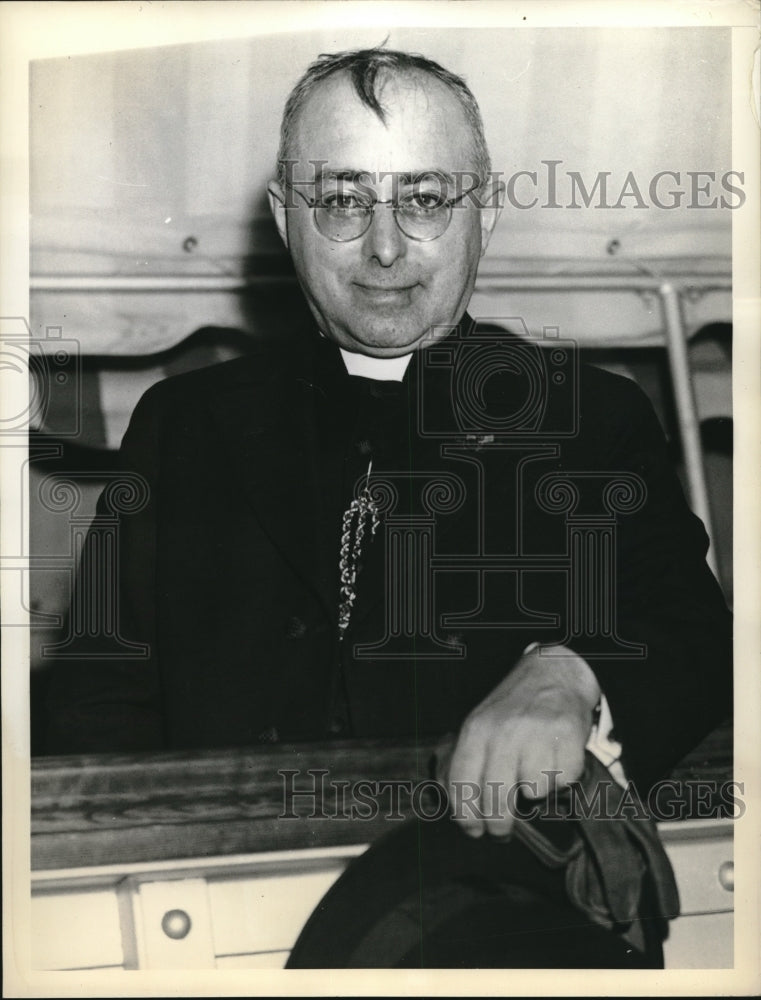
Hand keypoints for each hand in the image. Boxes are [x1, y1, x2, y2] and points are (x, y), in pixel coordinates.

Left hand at [440, 644, 600, 838]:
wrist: (554, 674)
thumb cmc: (513, 710)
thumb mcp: (479, 725)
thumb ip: (465, 760)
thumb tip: (454, 802)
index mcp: (476, 730)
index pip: (461, 784)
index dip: (465, 816)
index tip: (473, 830)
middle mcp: (504, 732)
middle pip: (496, 800)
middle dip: (499, 826)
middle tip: (502, 832)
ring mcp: (537, 734)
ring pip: (533, 793)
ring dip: (535, 793)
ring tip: (534, 773)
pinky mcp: (568, 737)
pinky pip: (563, 782)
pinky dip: (560, 780)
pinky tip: (555, 761)